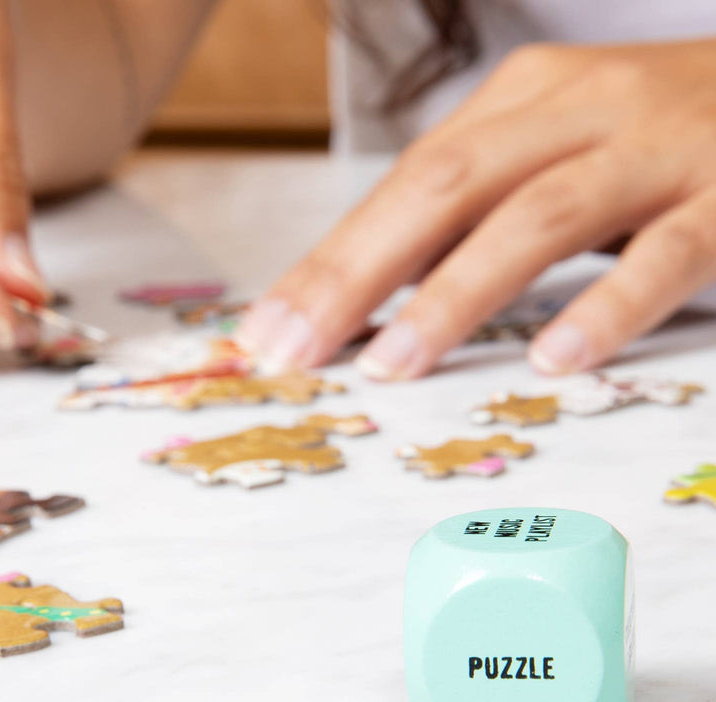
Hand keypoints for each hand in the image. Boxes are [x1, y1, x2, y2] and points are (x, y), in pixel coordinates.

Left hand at [237, 40, 715, 378]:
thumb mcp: (553, 154)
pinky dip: (606, 307)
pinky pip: (666, 255)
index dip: (329, 262)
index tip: (266, 333)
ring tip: (392, 365)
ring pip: (539, 218)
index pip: (402, 186)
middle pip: (444, 191)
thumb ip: (471, 213)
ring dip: (455, 295)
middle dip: (358, 275)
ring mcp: (658, 150)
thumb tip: (366, 293)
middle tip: (298, 351)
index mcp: (523, 104)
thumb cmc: (661, 138)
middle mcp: (580, 112)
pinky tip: (553, 359)